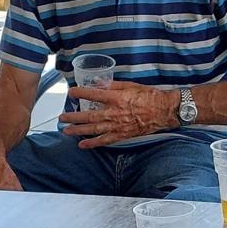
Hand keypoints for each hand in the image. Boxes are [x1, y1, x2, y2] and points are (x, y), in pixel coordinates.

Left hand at [60, 82, 177, 147]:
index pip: (93, 95)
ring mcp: (118, 125)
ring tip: (66, 130)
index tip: (70, 93)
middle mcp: (115, 113)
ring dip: (78, 130)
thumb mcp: (132, 85)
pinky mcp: (123, 134)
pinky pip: (105, 140)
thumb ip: (113, 85)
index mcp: (117, 98)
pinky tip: (82, 145)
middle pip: (89, 116)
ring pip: (94, 129)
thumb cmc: (150, 96)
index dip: (80, 93)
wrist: (164, 110)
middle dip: (73, 116)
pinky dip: (93, 143)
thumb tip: (98, 82)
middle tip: (62, 117)